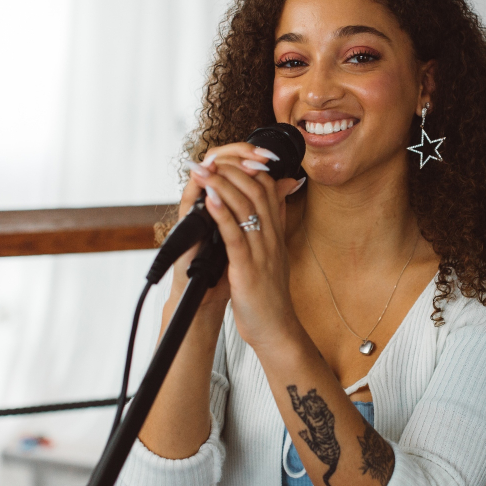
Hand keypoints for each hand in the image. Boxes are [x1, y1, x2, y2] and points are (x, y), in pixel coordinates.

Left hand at [185, 142, 304, 348]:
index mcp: (275, 231)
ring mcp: (261, 251)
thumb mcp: (275, 252)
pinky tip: (209, 199)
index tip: (225, 158)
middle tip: (207, 159)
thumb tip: (283, 190)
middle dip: (230, 170)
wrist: (276, 328)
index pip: (267, 186)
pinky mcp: (248, 268)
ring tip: (202, 170)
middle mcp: (271, 236)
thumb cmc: (269, 293)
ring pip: (245, 206)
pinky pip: (234, 234)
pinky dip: (221, 213)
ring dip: (221, 184)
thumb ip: (276, 221)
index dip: (248, 167)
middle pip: (256, 189)